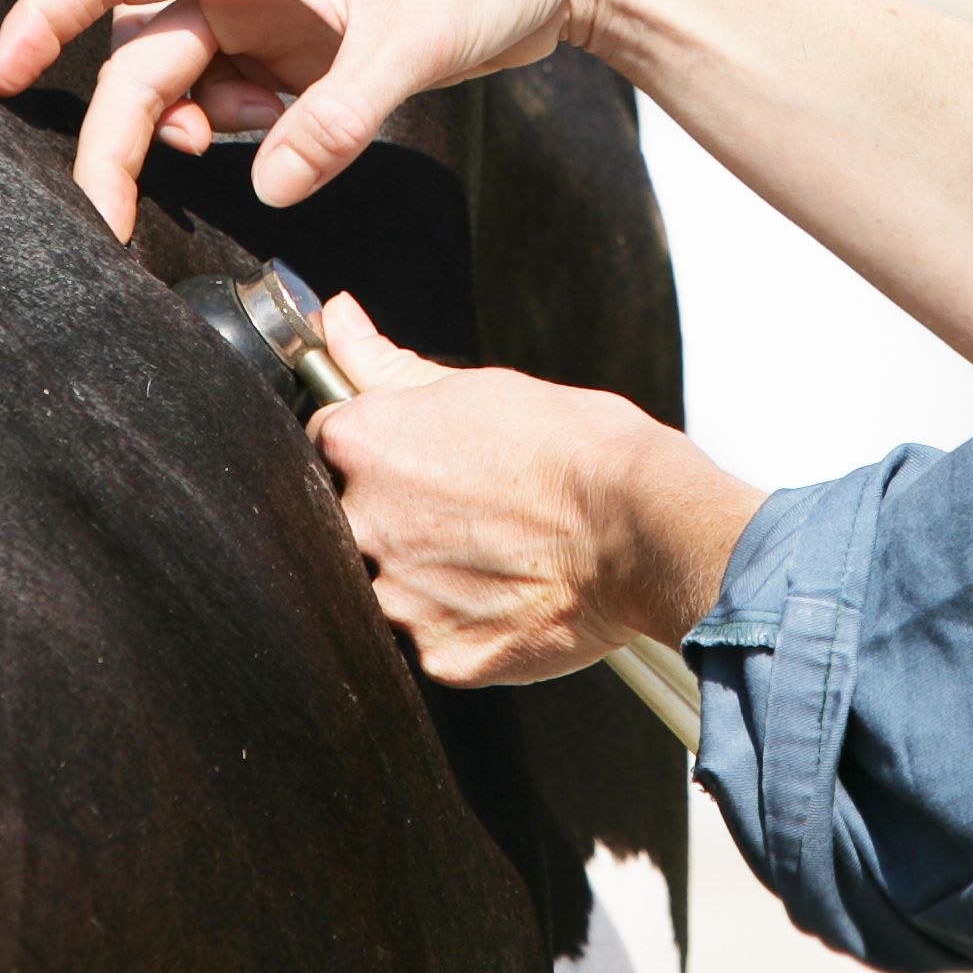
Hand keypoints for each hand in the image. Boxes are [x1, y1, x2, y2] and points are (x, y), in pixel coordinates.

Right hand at [0, 0, 643, 236]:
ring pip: (187, 84)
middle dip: (116, 136)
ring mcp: (278, 18)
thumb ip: (338, 118)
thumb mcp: (412, 39)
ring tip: (224, 162)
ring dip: (184, 135)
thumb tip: (267, 190)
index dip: (44, 13)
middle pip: (142, 57)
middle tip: (109, 225)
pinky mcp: (313, 55)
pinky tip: (286, 152)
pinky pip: (243, 105)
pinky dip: (243, 139)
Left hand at [307, 297, 762, 684]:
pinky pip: (436, 636)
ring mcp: (401, 597)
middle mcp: (366, 523)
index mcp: (364, 446)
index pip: (330, 441)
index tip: (419, 455)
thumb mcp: (477, 385)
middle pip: (353, 518)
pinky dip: (467, 618)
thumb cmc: (573, 450)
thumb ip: (384, 362)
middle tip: (472, 505)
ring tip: (498, 550)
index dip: (379, 446)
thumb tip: (337, 317)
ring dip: (432, 570)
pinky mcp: (440, 654)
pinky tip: (509, 589)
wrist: (642, 528)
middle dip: (402, 512)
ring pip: (394, 584)